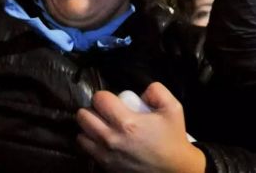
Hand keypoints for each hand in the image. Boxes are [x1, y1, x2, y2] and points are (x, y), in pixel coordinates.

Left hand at [76, 83, 205, 172]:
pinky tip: (104, 140)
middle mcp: (111, 139)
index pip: (99, 99)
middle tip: (105, 112)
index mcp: (127, 123)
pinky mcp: (105, 166)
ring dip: (90, 127)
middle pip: (83, 116)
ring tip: (102, 126)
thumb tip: (141, 90)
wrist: (173, 169)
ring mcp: (106, 155)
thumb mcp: (173, 108)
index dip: (105, 96)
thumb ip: (157, 90)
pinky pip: (87, 150)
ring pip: (81, 134)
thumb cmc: (172, 138)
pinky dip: (92, 143)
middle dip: (93, 110)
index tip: (113, 100)